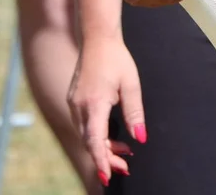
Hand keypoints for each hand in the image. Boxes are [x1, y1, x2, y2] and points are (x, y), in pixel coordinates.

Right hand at [67, 37, 143, 183]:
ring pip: (86, 135)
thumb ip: (135, 113)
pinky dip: (96, 134)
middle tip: (125, 168)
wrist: (97, 38)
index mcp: (94, 102)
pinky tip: (111, 136)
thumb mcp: (131, 85)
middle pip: (90, 141)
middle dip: (106, 158)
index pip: (95, 139)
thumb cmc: (116, 59)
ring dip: (102, 146)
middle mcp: (79, 105)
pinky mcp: (74, 100)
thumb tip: (140, 137)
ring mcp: (74, 103)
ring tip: (123, 153)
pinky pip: (84, 125)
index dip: (101, 160)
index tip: (107, 176)